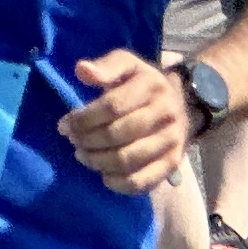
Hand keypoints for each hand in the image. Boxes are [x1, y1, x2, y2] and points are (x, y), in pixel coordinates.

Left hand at [61, 50, 192, 196]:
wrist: (181, 105)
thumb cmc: (142, 86)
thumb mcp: (128, 66)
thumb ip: (106, 66)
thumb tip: (82, 70)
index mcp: (153, 85)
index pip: (112, 106)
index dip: (83, 119)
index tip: (65, 124)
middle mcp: (167, 113)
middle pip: (117, 135)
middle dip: (87, 140)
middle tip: (73, 140)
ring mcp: (172, 140)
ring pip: (125, 160)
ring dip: (96, 161)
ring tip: (83, 155)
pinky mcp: (172, 164)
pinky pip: (139, 182)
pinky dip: (115, 182)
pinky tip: (103, 173)